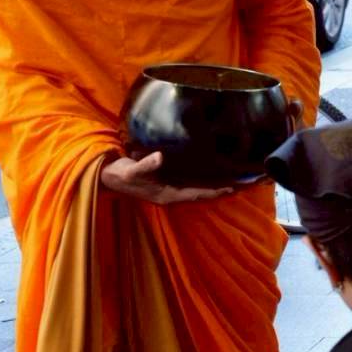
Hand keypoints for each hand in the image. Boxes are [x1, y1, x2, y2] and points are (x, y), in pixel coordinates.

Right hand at [101, 152, 233, 204]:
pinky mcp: (168, 181)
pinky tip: (214, 171)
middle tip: (243, 183)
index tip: (232, 188)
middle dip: (220, 189)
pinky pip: (191, 181)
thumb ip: (145, 165)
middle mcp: (172, 193)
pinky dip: (205, 178)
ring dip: (215, 184)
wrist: (108, 176)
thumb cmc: (121, 173)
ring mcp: (171, 188)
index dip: (214, 191)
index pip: (196, 194)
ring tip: (235, 179)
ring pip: (198, 188)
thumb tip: (160, 157)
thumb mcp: (131, 169)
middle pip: (202, 193)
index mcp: (167, 194)